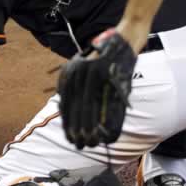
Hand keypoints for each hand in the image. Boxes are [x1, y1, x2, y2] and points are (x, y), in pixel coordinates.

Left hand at [57, 28, 135, 148]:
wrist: (123, 40)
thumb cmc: (104, 59)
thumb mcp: (84, 69)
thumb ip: (74, 87)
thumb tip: (63, 110)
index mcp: (71, 71)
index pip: (66, 102)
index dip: (68, 121)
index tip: (69, 137)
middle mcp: (80, 72)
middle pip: (77, 107)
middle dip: (77, 129)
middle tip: (79, 144)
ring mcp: (96, 74)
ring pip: (90, 107)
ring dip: (90, 128)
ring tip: (90, 142)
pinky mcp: (112, 76)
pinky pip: (108, 103)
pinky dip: (106, 120)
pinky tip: (104, 132)